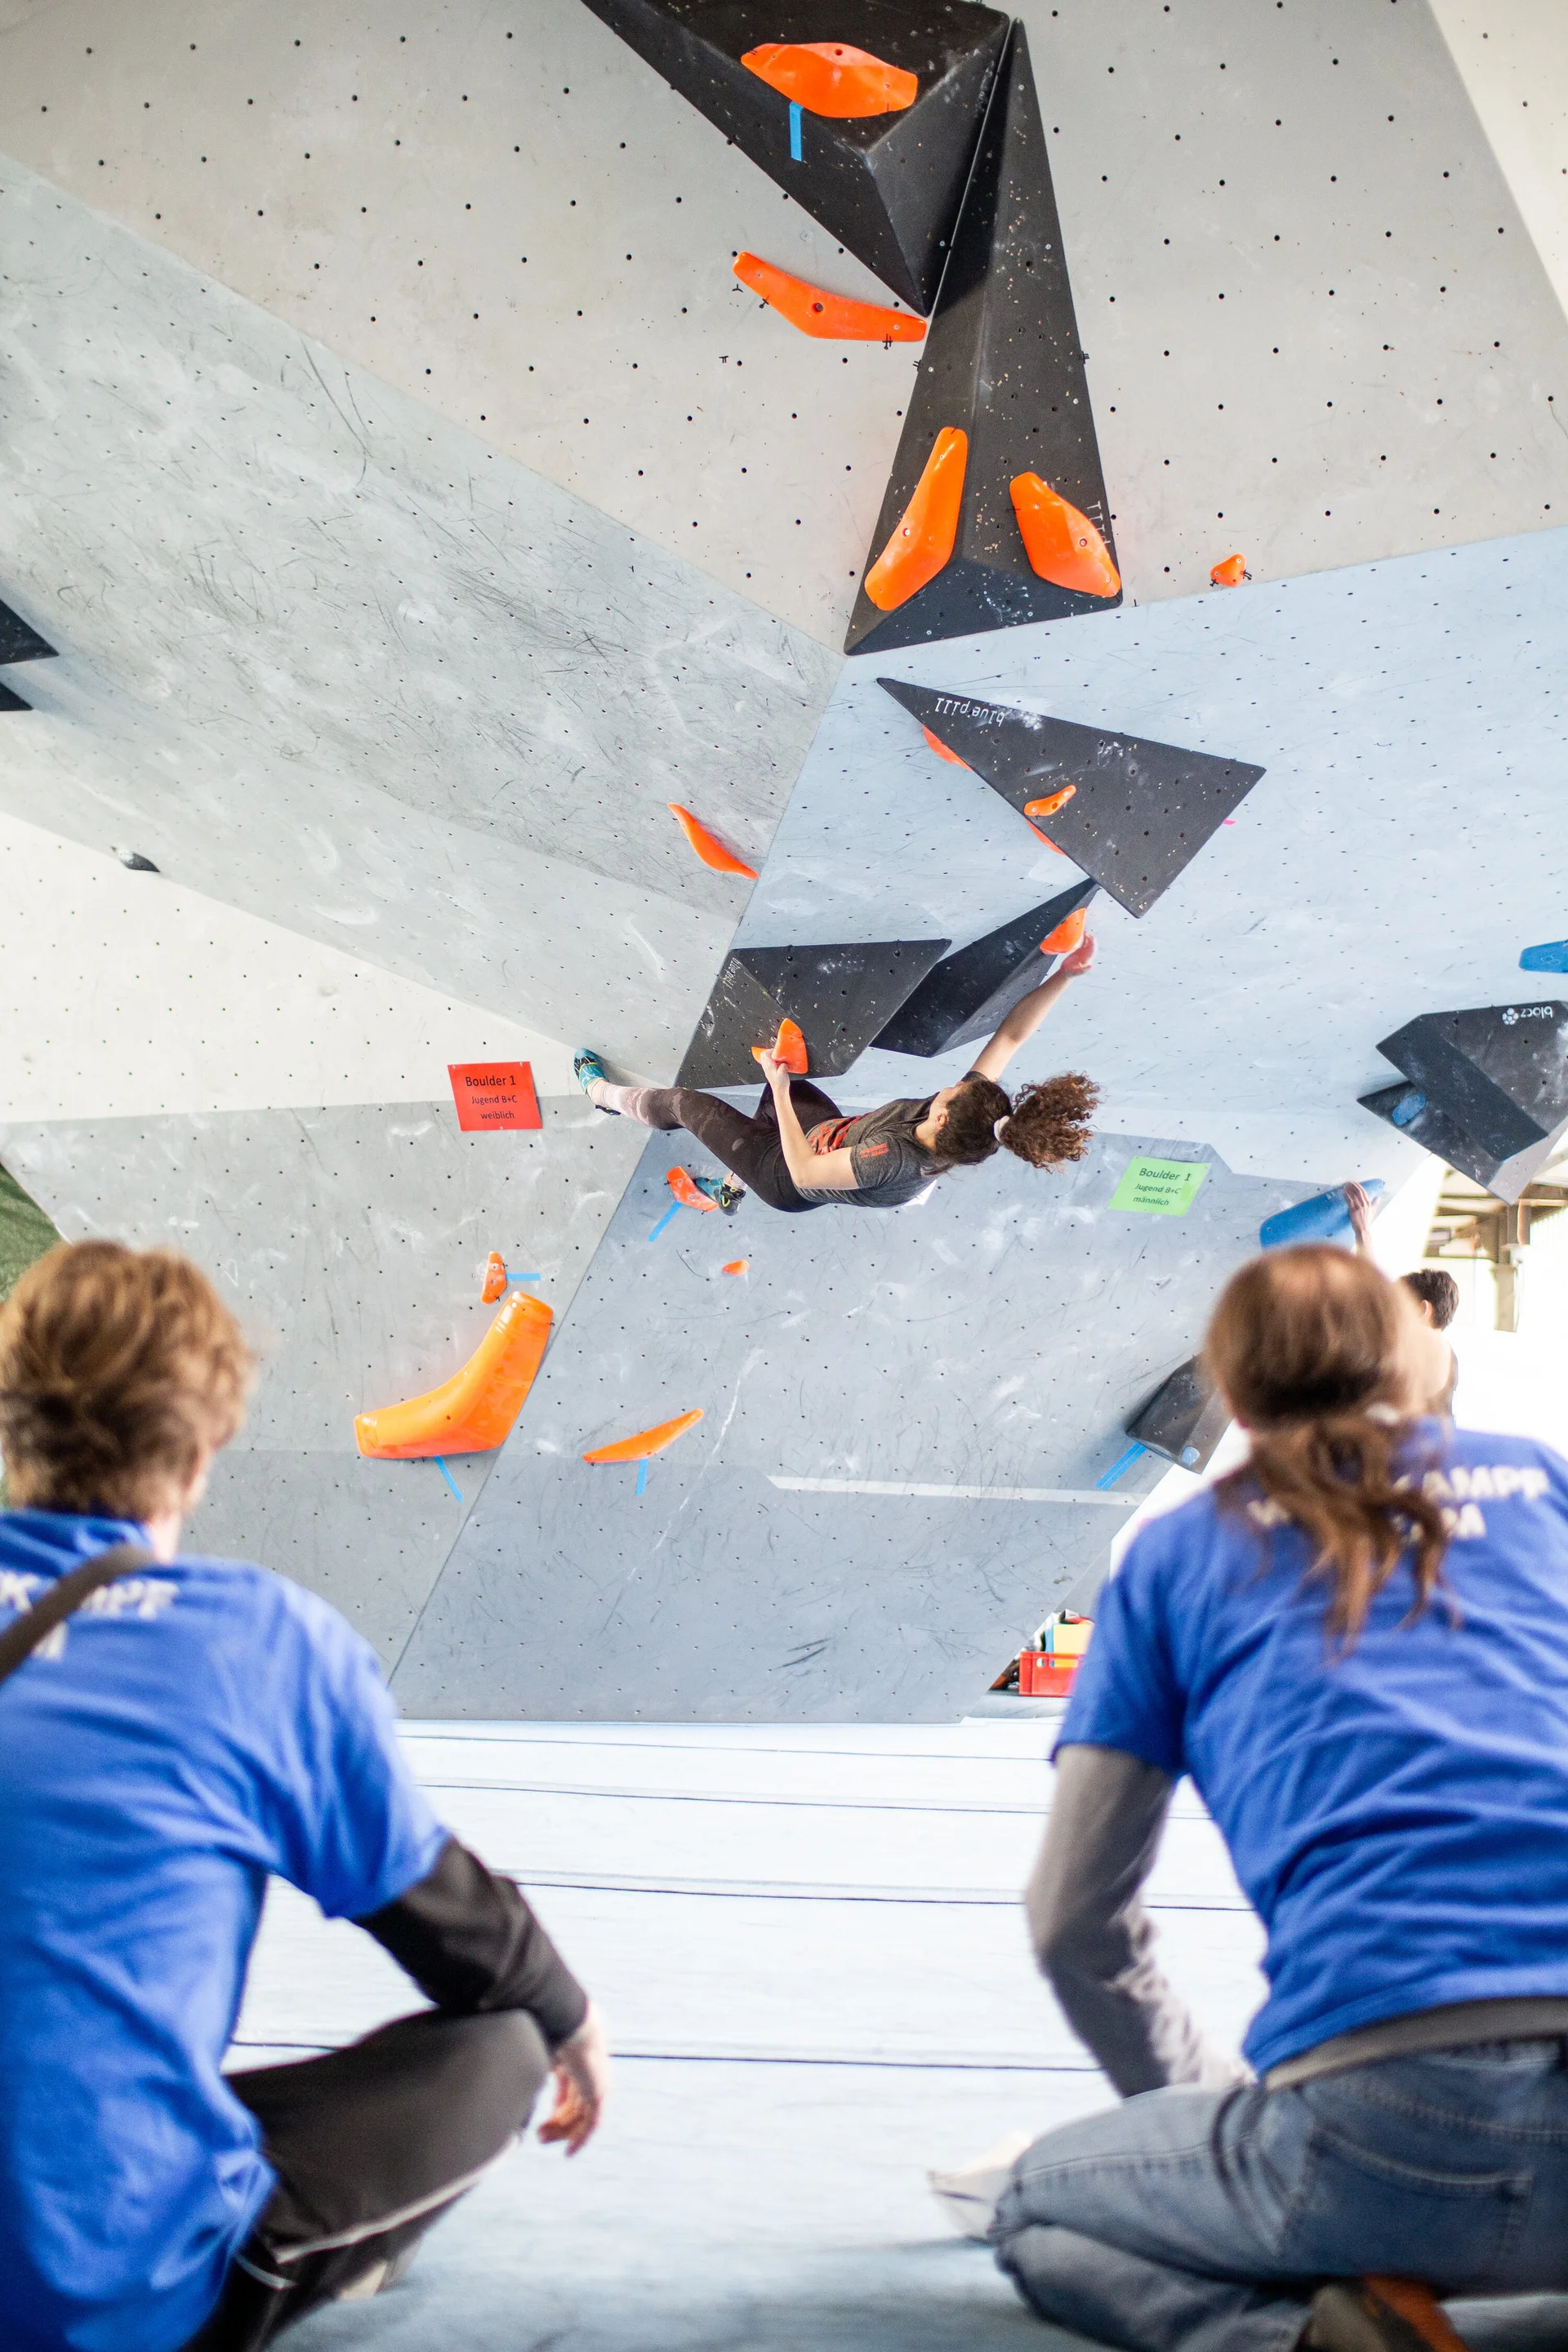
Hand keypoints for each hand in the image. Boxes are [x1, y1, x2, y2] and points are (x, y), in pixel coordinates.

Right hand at [538, 2001, 610, 2155]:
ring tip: (541, 2139)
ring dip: (561, 2131)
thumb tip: (508, 2078)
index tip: (541, 2122)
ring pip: (580, 2115)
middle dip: (556, 2123)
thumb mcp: (536, 2051)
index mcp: (575, 2056)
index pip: (569, 2088)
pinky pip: (591, 2122)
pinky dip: (580, 2138)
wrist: (569, 2021)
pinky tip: (569, 2152)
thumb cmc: (547, 2029)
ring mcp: (596, 2081)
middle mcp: (589, 2071)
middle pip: (574, 2104)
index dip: (557, 2107)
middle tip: (539, 2136)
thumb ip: (529, 2066)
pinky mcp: (598, 2091)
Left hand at [756, 1049, 787, 1087]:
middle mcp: (766, 1067)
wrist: (779, 1091)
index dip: (771, 1050)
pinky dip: (771, 1061)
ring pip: (764, 1059)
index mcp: (769, 1066)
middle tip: (776, 1052)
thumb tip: (783, 1063)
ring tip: (777, 1057)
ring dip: (770, 1056)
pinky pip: (767, 1064)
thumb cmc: (780, 1084)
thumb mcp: (783, 1073)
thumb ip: (783, 1066)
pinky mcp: (769, 1073)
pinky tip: (777, 1063)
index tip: (777, 1051)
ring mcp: (767, 1070)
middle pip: (763, 1055)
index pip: (765, 1053)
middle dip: (769, 1052)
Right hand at [1059, 931, 1095, 977]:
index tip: (1090, 939)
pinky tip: (1083, 934)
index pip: (1092, 950)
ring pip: (1088, 944)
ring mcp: (1083, 953)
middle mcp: (1087, 955)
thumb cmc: (1071, 973)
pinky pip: (1083, 944)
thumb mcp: (1076, 972)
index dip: (1092, 944)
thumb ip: (1084, 970)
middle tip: (1088, 934)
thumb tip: (1091, 966)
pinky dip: (1084, 939)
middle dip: (1091, 940)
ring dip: (1088, 938)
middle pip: (1092, 946)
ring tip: (1085, 932)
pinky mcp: (1079, 951)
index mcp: (1088, 959)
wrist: (1066, 972)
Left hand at [1342, 1181, 1375, 1247]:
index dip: (1358, 1186)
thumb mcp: (1373, 1211)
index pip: (1364, 1192)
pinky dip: (1346, 1196)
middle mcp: (1365, 1204)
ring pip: (1354, 1195)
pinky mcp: (1353, 1210)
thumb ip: (1375, 1204)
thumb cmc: (1367, 1221)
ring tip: (1345, 1185)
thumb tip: (1379, 1198)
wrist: (1363, 1229)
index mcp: (1369, 1203)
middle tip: (1348, 1182)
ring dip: (1349, 1189)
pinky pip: (1349, 1201)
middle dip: (1353, 1185)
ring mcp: (1359, 1207)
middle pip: (1359, 1191)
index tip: (1354, 1182)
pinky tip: (1344, 1192)